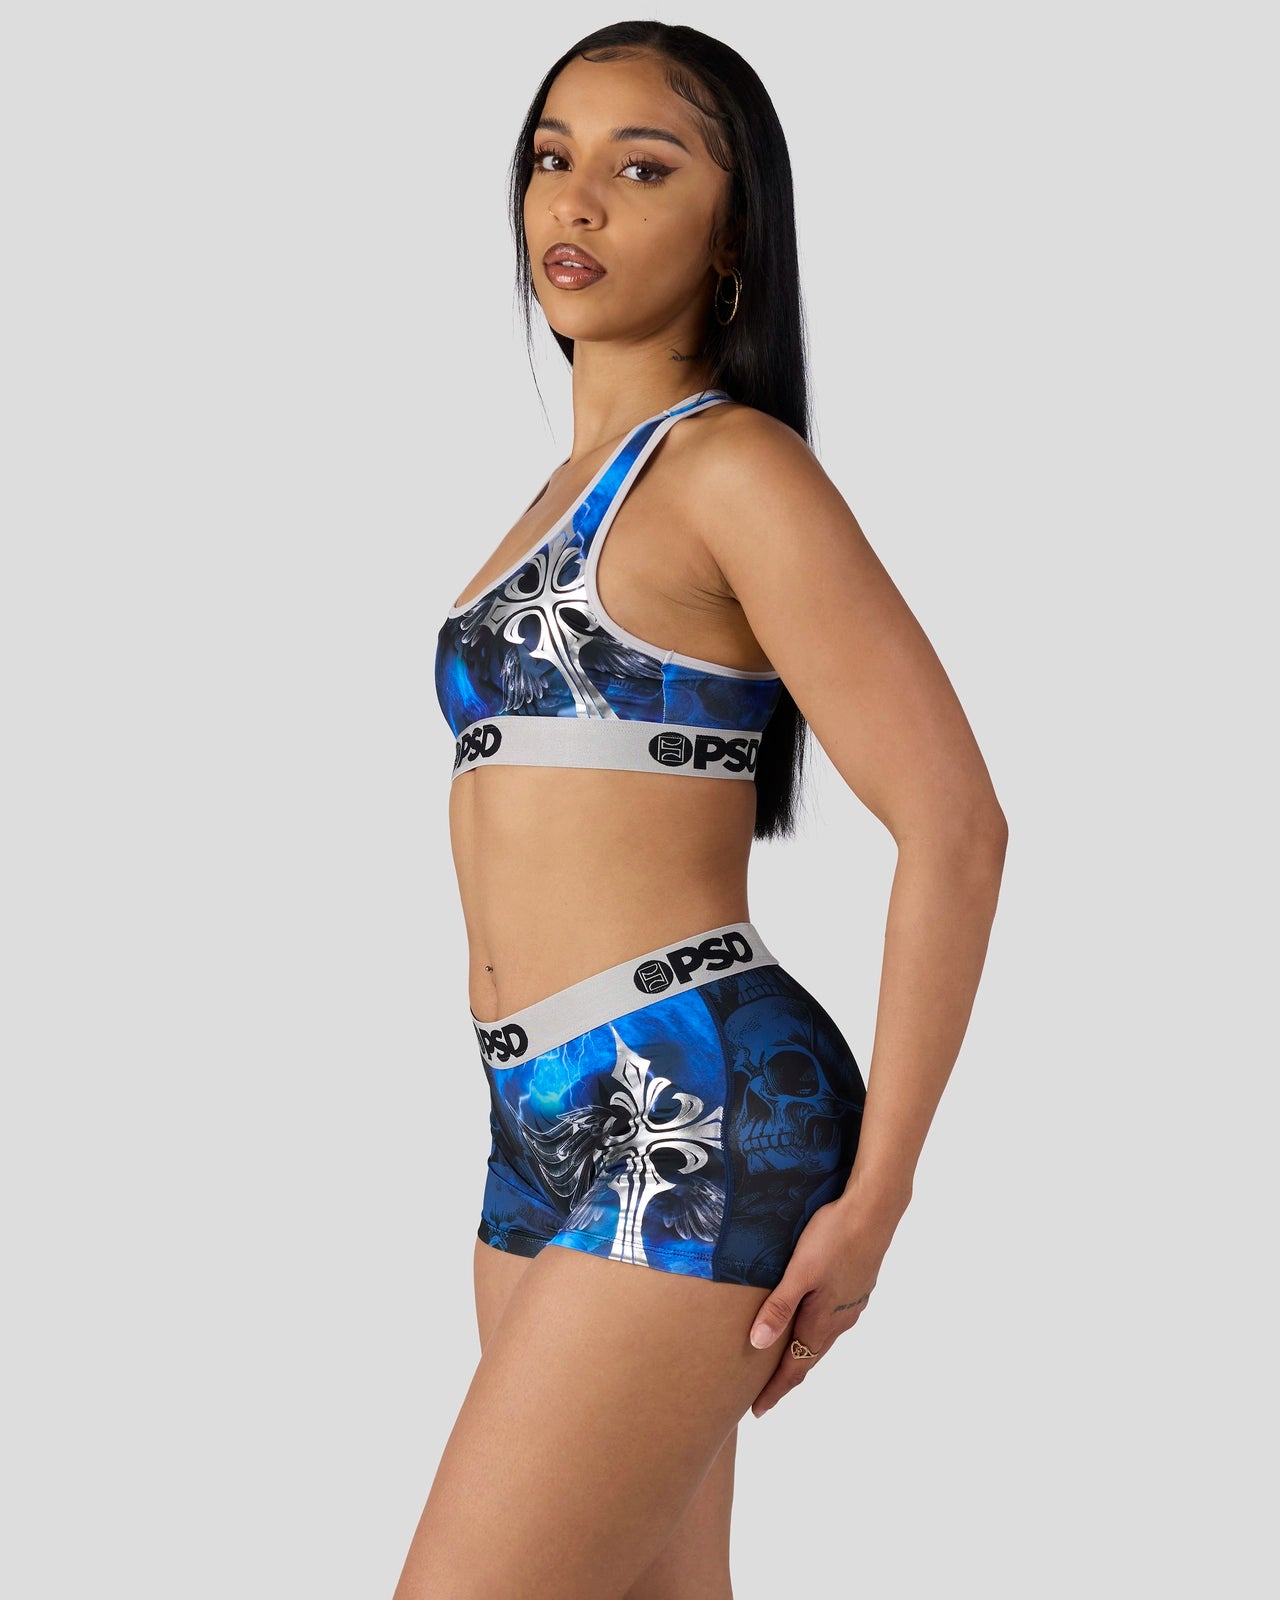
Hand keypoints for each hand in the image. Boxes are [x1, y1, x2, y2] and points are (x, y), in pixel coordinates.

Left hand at [746, 1196, 892, 1417]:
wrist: (874, 1212)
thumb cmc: (833, 1237)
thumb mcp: (799, 1272)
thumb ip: (779, 1307)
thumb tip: (757, 1345)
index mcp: (823, 1321)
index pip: (795, 1367)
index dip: (775, 1390)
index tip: (758, 1411)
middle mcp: (840, 1320)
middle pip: (809, 1357)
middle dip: (787, 1377)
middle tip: (765, 1394)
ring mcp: (852, 1305)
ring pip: (823, 1339)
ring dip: (802, 1354)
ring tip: (784, 1362)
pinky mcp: (857, 1288)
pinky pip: (832, 1322)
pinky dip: (816, 1333)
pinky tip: (810, 1322)